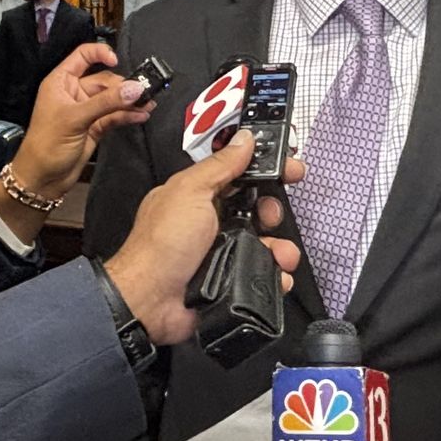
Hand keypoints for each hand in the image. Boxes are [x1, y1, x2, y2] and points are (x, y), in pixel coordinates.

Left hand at [7, 42, 153, 197]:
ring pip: (112, 99)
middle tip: (143, 91)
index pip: (82, 56)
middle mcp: (74, 93)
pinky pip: (115, 116)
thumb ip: (106, 102)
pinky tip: (141, 115)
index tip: (117, 61)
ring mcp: (86, 110)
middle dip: (123, 85)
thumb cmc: (46, 144)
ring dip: (129, 101)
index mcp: (61, 82)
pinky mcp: (95, 127)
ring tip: (148, 104)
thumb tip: (134, 89)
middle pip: (104, 79)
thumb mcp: (75, 118)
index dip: (100, 53)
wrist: (42, 179)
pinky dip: (128, 115)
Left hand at [101, 129, 301, 343]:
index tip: (289, 167)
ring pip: (264, 243)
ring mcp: (222, 252)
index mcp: (200, 195)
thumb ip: (220, 165)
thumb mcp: (191, 192)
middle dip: (272, 210)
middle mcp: (212, 223)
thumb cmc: (160, 245)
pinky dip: (274, 274)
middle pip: (257, 208)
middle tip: (270, 215)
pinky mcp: (230, 280)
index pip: (239, 173)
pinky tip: (274, 274)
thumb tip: (243, 140)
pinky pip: (263, 272)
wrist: (151, 301)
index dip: (265, 168)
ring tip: (278, 253)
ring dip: (279, 246)